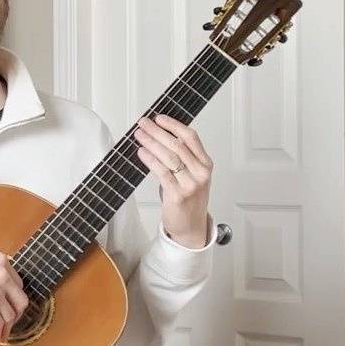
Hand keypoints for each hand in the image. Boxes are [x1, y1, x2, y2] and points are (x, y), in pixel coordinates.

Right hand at [0, 244, 28, 344]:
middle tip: (10, 324)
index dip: (14, 300)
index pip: (18, 285)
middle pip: (20, 302)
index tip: (11, 308)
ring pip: (10, 316)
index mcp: (2, 261)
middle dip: (16, 316)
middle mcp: (3, 275)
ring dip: (6, 329)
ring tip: (1, 335)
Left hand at [133, 114, 212, 248]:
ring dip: (151, 142)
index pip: (191, 137)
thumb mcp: (191, 176)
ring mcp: (190, 184)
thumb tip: (159, 137)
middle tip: (143, 123)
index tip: (159, 118)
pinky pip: (162, 172)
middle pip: (177, 145)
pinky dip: (150, 159)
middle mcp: (201, 173)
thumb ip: (182, 158)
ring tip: (139, 134)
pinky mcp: (178, 195)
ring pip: (169, 156)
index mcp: (206, 164)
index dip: (174, 125)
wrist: (191, 228)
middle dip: (157, 131)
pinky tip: (141, 152)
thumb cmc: (188, 200)